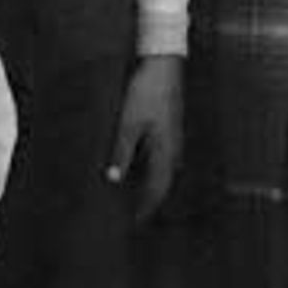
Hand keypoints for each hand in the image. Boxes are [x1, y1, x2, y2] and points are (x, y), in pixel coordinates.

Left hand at [107, 53, 184, 218]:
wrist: (163, 64)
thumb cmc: (146, 92)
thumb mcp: (128, 123)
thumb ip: (122, 152)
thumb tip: (114, 179)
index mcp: (166, 151)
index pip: (157, 189)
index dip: (146, 207)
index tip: (135, 223)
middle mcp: (173, 148)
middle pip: (161, 182)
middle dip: (147, 199)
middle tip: (132, 214)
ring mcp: (172, 137)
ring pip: (161, 169)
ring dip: (147, 183)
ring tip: (130, 195)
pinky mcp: (167, 127)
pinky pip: (159, 155)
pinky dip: (147, 166)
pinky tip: (134, 165)